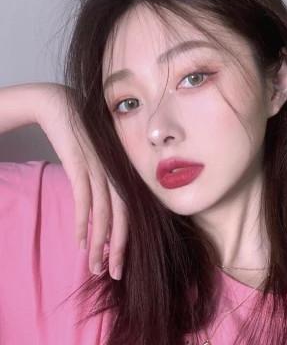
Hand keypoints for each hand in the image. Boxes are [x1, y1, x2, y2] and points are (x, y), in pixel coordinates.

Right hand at [36, 83, 127, 279]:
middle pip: (122, 217)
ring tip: (95, 266)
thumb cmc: (83, 135)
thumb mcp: (98, 159)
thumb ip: (105, 182)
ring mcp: (99, 169)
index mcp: (123, 172)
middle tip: (116, 274)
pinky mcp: (80, 164)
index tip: (122, 260)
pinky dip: (82, 223)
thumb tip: (104, 212)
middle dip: (119, 248)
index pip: (131, 211)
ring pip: (103, 214)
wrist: (62, 105)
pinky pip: (84, 199)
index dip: (128, 238)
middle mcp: (115, 173)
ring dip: (99, 243)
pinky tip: (80, 242)